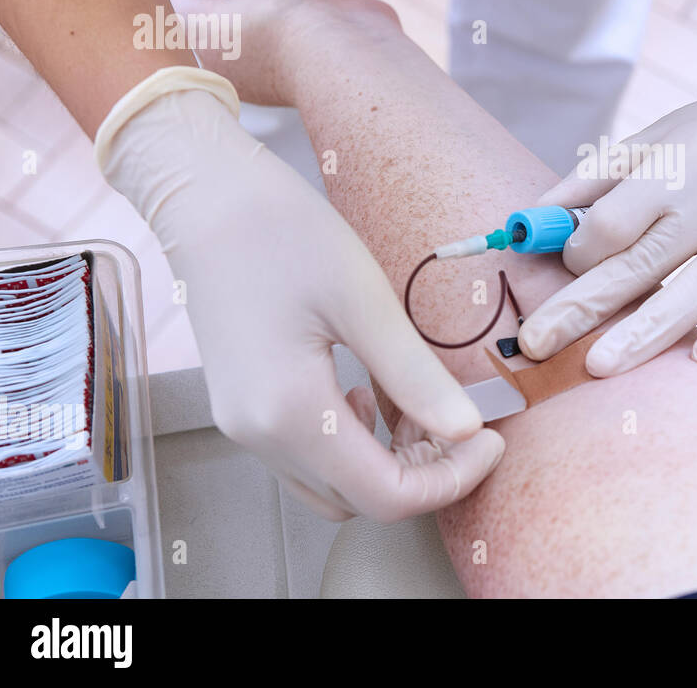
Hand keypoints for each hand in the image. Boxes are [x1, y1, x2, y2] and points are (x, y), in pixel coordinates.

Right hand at [103, 84, 503, 520]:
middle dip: (424, 474)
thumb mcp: (364, 301)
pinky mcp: (243, 406)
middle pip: (359, 499)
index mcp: (290, 413)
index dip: (449, 479)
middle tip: (466, 422)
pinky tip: (375, 392)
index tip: (492, 439)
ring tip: (424, 405)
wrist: (204, 197)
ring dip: (388, 462)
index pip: (384, 495)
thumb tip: (467, 430)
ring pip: (333, 485)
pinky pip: (309, 455)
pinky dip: (354, 444)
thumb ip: (414, 375)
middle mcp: (259, 436)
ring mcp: (244, 425)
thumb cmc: (284, 234)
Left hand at [518, 0, 696, 375]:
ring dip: (644, 335)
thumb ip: (592, 181)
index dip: (579, 254)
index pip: (613, 224)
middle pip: (643, 264)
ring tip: (597, 368)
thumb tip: (527, 226)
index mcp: (679, 164)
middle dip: (584, 308)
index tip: (572, 269)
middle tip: (535, 346)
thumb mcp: (653, 139)